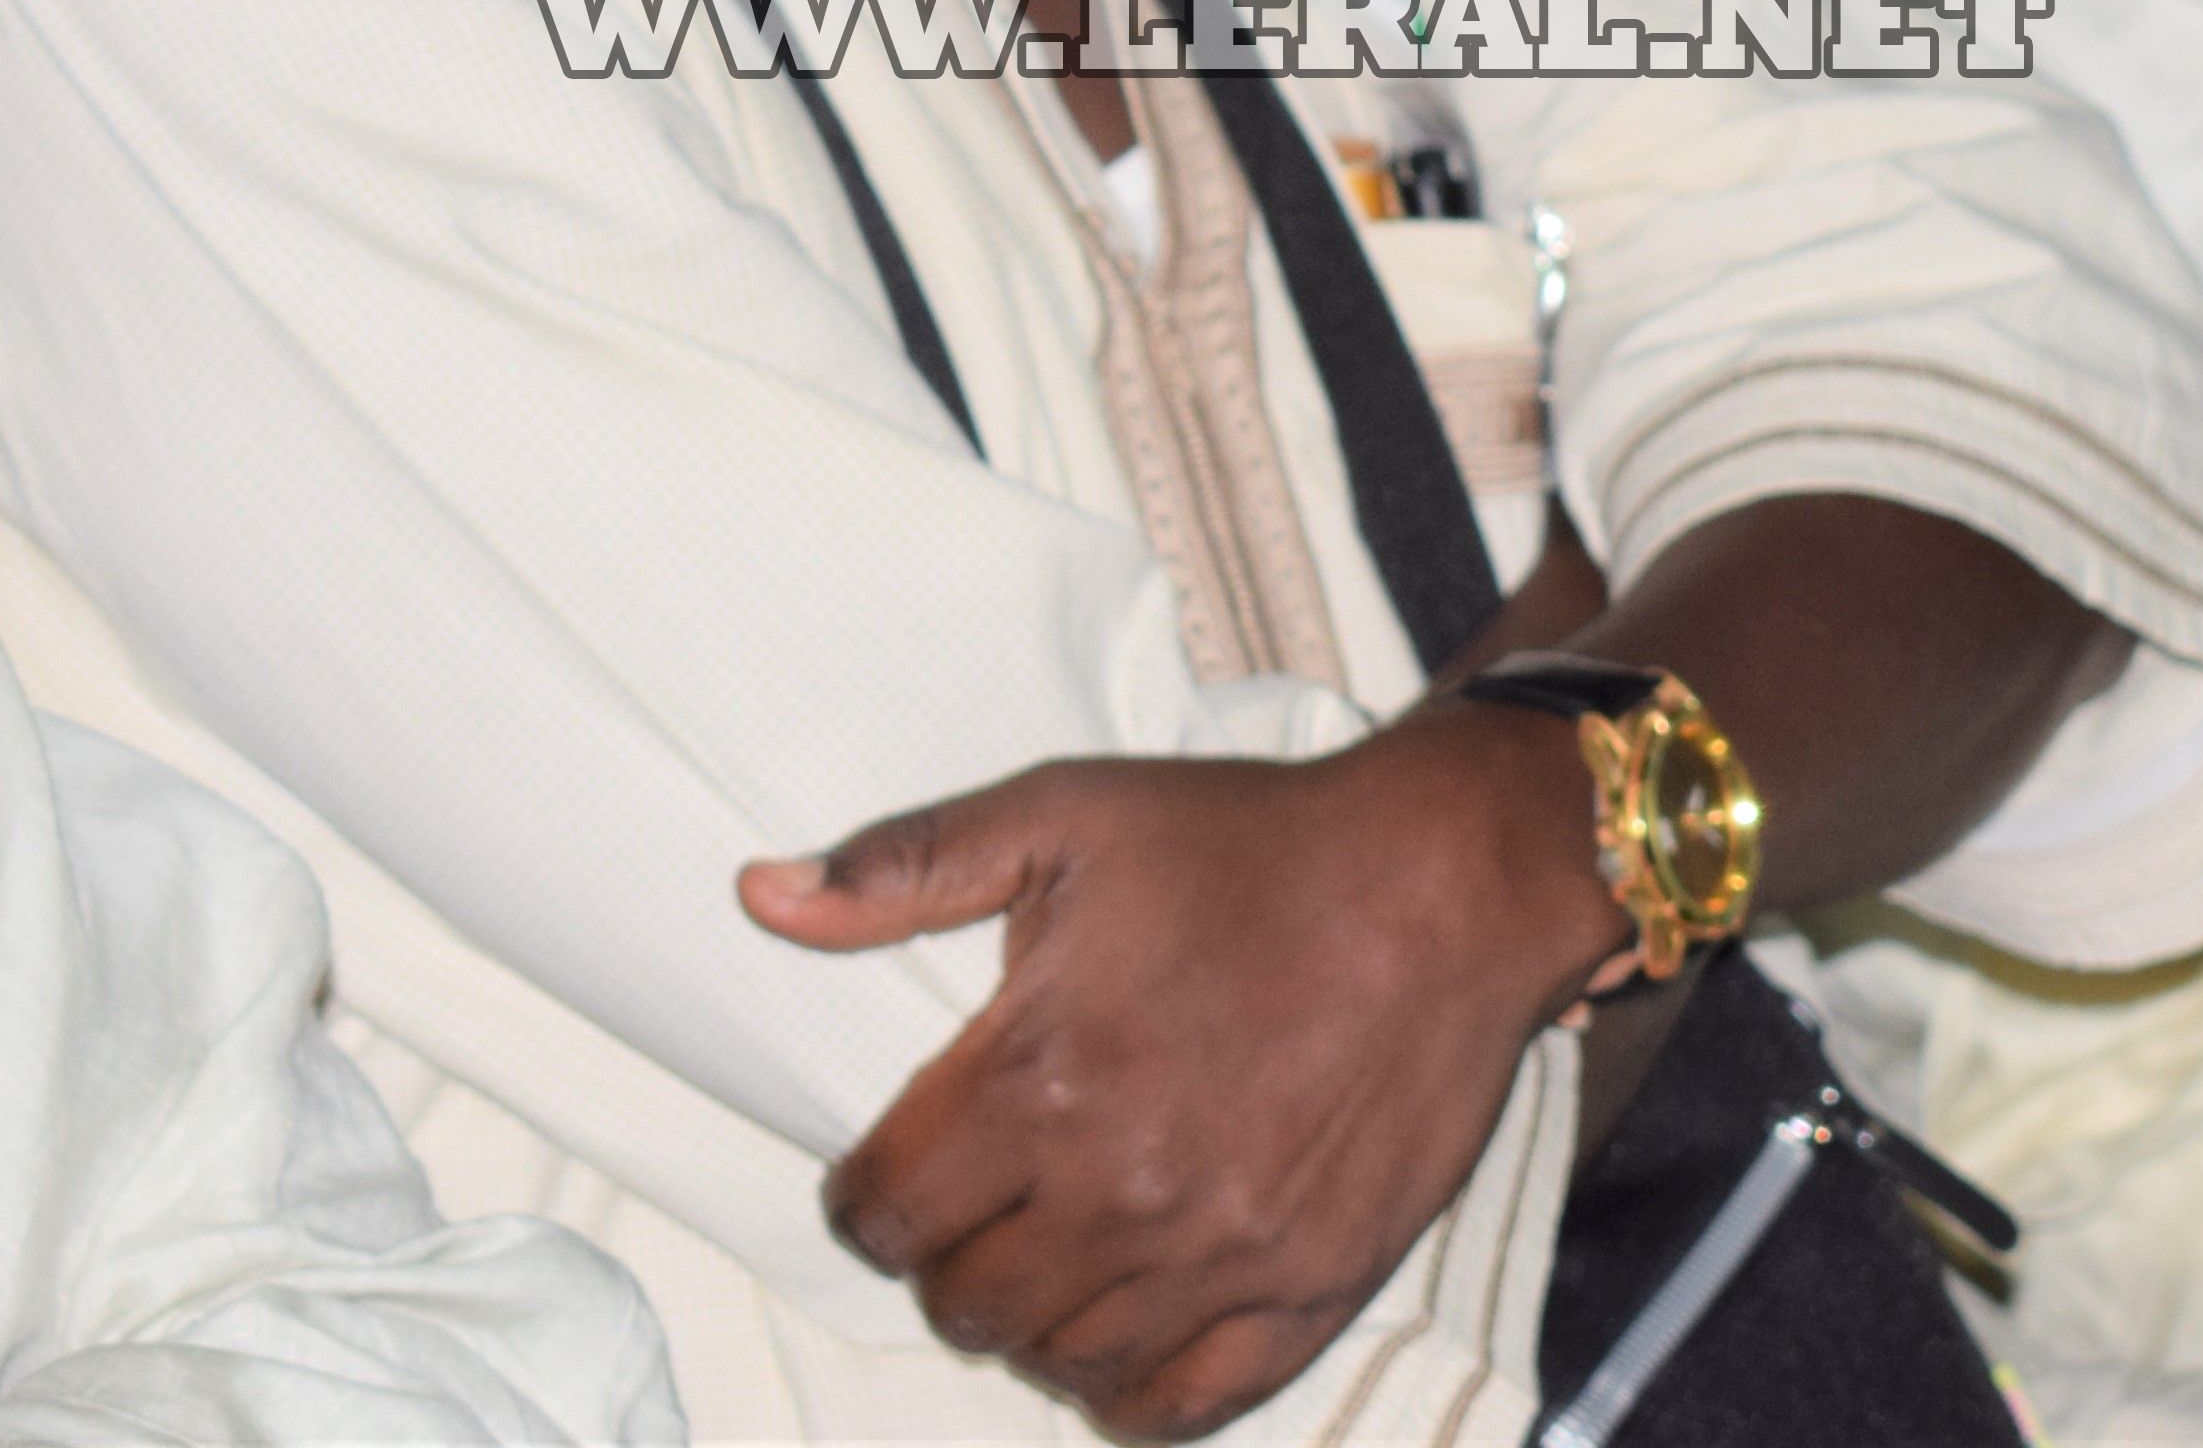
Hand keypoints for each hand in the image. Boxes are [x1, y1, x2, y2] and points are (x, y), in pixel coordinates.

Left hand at [739, 706, 1619, 1438]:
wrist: (1443, 883)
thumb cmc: (1247, 843)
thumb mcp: (1063, 815)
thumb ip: (903, 867)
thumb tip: (759, 896)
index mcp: (1039, 1076)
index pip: (882, 1212)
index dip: (866, 1196)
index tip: (892, 1172)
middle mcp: (1121, 1187)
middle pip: (961, 1302)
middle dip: (944, 1259)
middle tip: (977, 1204)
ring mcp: (1221, 1253)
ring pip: (1058, 1361)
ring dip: (1030, 1320)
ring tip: (1051, 1252)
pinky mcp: (1310, 1289)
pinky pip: (1181, 1407)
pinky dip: (1127, 1390)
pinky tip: (1121, 1331)